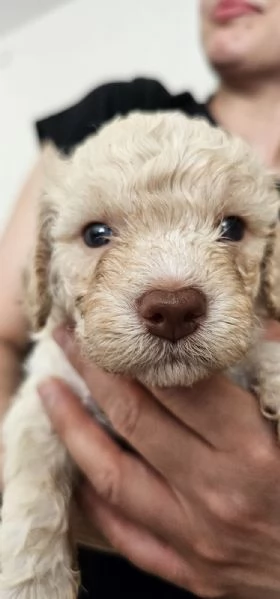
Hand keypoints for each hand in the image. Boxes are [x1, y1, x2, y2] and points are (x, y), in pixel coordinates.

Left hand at [38, 325, 279, 598]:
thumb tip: (258, 328)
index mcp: (253, 451)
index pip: (181, 386)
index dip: (140, 350)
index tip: (116, 325)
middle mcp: (217, 494)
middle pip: (136, 419)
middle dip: (95, 371)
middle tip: (70, 338)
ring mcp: (197, 538)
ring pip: (114, 477)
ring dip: (74, 429)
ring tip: (50, 391)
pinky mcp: (190, 571)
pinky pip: (127, 536)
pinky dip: (96, 501)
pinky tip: (78, 470)